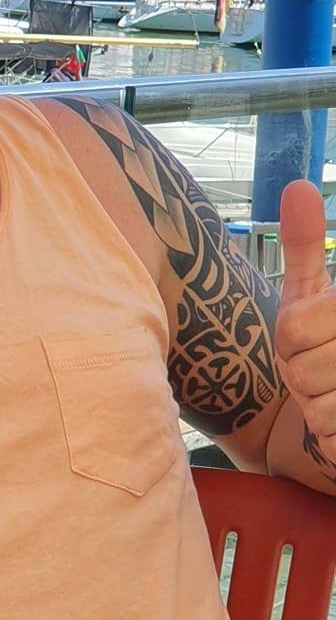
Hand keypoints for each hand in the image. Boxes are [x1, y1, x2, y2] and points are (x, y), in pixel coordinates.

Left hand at [276, 180, 335, 455]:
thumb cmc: (324, 348)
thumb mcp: (312, 293)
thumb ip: (305, 245)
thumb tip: (299, 186)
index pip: (291, 327)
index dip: (289, 341)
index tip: (310, 340)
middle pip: (301, 368)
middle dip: (302, 375)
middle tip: (324, 370)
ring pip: (318, 404)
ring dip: (317, 406)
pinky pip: (331, 432)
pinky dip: (330, 433)